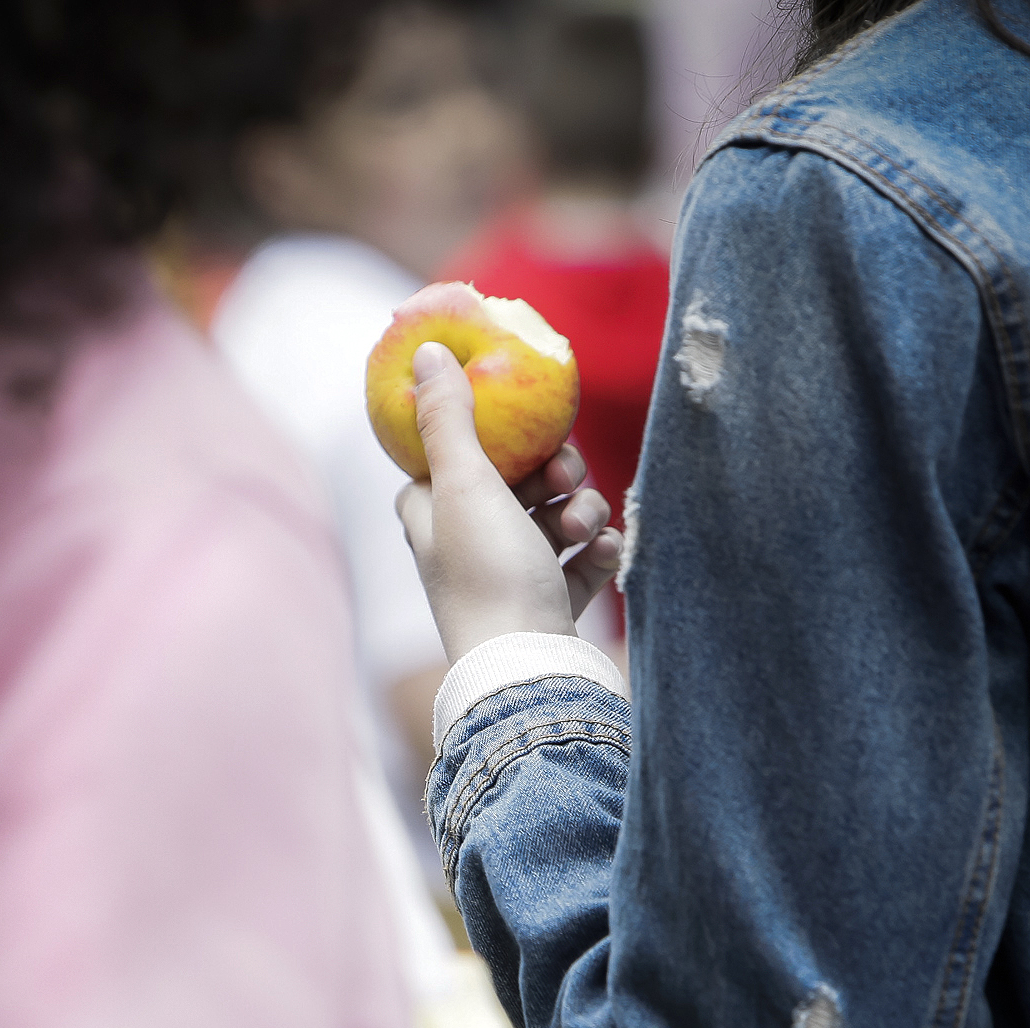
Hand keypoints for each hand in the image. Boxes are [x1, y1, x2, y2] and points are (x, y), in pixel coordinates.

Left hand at [394, 343, 622, 662]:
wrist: (530, 674)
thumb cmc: (488, 576)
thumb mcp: (464, 484)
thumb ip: (448, 417)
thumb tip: (426, 351)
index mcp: (432, 514)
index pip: (457, 453)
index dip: (496, 435)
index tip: (529, 426)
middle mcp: (467, 544)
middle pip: (518, 480)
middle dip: (555, 472)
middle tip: (568, 477)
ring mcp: (511, 575)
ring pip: (556, 514)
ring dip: (581, 509)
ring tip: (583, 527)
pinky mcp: (551, 603)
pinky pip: (583, 556)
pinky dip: (596, 549)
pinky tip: (603, 553)